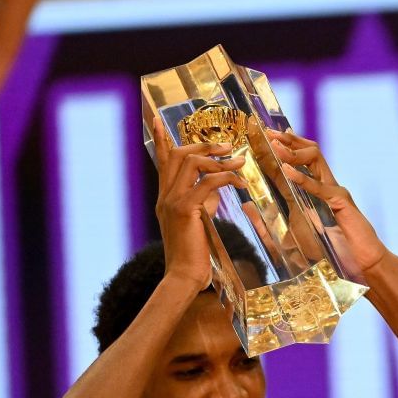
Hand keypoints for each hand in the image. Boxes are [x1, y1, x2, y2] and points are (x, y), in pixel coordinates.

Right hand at [150, 117, 243, 290]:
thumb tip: (216, 188)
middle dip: (203, 146)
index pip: (162, 162)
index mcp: (165, 197)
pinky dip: (225, 177)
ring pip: (190, 163)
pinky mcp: (185, 210)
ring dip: (217, 158)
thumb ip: (203, 202)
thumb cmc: (194, 254)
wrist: (185, 276)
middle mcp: (164, 195)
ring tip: (240, 162)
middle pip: (177, 155)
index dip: (160, 140)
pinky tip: (239, 181)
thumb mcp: (198, 222)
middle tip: (228, 146)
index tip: (157, 121)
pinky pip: (206, 183)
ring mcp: (172, 201)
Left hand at [270, 130, 388, 273]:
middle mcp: (322, 187)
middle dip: (288, 139)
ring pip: (315, 158)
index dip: (279, 148)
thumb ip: (266, 223)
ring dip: (294, 151)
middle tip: (268, 132)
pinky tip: (286, 171)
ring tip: (275, 147)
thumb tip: (247, 206)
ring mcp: (333, 191)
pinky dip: (302, 178)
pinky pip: (320, 186)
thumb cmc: (328, 255)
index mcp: (310, 193)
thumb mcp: (287, 238)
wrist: (359, 266)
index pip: (293, 162)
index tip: (261, 137)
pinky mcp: (341, 202)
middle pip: (307, 152)